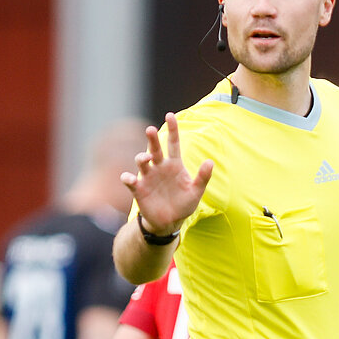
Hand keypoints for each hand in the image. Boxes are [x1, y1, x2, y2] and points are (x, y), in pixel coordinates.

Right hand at [119, 115, 212, 235]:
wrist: (169, 222)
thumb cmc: (183, 205)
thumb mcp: (196, 192)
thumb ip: (203, 177)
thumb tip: (210, 161)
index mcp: (174, 164)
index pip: (173, 143)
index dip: (172, 129)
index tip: (170, 115)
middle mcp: (159, 167)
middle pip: (155, 148)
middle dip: (152, 139)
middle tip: (151, 130)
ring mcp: (148, 177)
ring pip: (141, 161)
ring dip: (142, 157)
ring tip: (146, 158)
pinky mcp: (139, 189)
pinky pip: (131, 181)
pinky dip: (128, 178)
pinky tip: (129, 178)